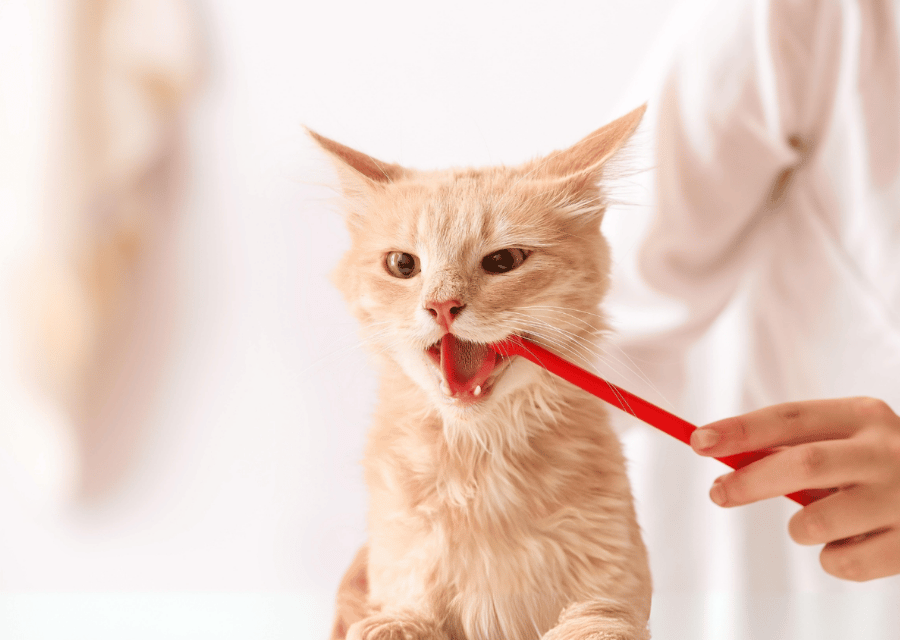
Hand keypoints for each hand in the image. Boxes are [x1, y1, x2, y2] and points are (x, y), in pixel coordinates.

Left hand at [690, 397, 899, 580]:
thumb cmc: (875, 467)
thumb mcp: (844, 441)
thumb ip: (792, 448)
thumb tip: (723, 465)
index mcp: (862, 416)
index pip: (790, 418)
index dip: (741, 430)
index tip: (699, 441)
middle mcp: (886, 451)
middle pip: (803, 464)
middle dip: (751, 481)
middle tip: (718, 494)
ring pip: (818, 521)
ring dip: (799, 527)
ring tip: (815, 522)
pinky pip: (843, 562)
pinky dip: (831, 557)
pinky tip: (851, 542)